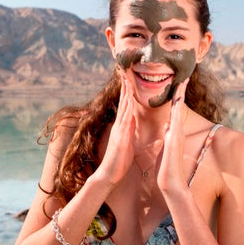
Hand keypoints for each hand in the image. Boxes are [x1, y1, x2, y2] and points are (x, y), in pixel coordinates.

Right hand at [93, 69, 135, 185]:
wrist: (109, 174)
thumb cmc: (119, 161)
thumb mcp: (128, 142)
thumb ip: (130, 130)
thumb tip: (133, 120)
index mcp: (123, 126)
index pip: (126, 104)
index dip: (128, 91)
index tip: (129, 77)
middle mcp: (120, 125)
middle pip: (123, 101)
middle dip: (125, 86)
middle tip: (125, 70)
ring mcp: (119, 130)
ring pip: (123, 107)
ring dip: (125, 93)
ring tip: (127, 79)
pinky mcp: (120, 137)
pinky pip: (124, 120)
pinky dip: (126, 109)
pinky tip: (128, 101)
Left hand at [157, 79, 189, 193]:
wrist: (171, 180)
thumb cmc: (167, 165)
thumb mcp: (166, 145)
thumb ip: (168, 134)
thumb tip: (168, 124)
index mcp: (173, 131)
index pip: (175, 110)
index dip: (177, 97)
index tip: (178, 84)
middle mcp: (177, 130)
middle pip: (180, 106)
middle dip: (182, 92)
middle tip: (184, 76)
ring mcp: (177, 133)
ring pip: (180, 111)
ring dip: (181, 96)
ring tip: (183, 82)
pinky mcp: (174, 138)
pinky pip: (176, 121)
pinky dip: (177, 110)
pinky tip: (177, 100)